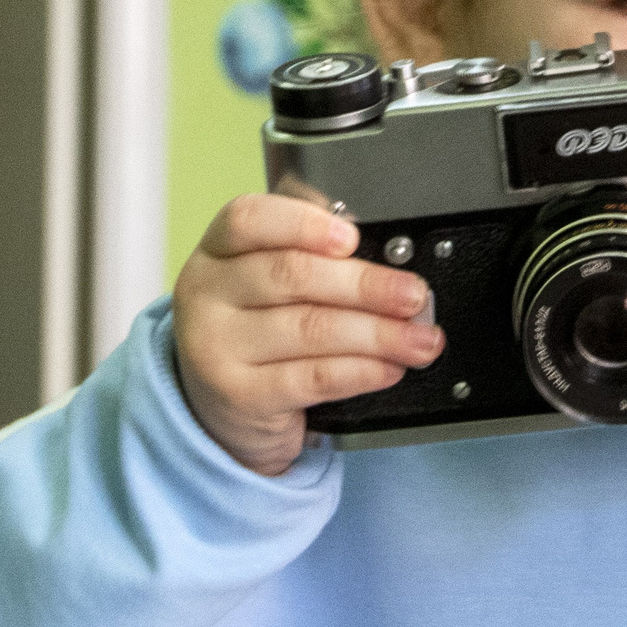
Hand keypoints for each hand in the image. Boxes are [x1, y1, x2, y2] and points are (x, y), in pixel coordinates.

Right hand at [172, 195, 443, 474]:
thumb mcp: (268, 289)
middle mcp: (207, 293)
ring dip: (378, 333)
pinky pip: (312, 377)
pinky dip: (361, 371)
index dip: (304, 223)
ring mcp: (216, 346)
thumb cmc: (258, 335)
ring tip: (420, 340)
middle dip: (367, 285)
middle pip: (293, 275)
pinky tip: (389, 368)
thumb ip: (315, 264)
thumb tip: (390, 265)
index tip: (353, 237)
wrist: (220, 408)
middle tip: (414, 295)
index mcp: (218, 251)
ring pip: (310, 329)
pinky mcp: (238, 394)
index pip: (248, 219)